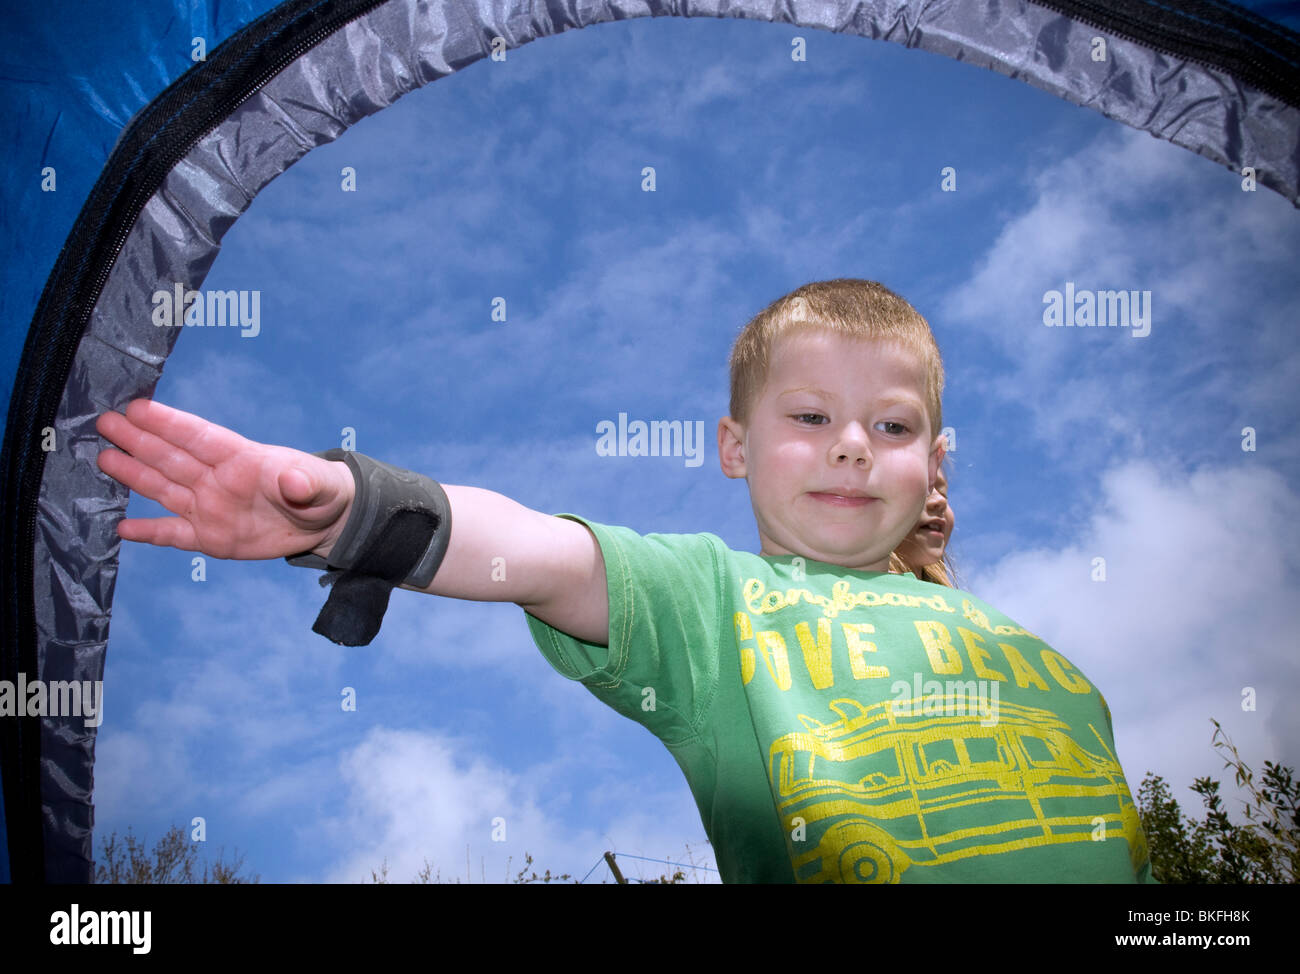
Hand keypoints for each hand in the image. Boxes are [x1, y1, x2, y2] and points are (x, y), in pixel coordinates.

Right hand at [95, 398, 352, 560]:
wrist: (325, 523)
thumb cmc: (322, 491)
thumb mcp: (320, 486)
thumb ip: (304, 482)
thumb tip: (293, 482)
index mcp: (242, 459)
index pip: (200, 437)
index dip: (170, 423)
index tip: (137, 407)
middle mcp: (217, 480)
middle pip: (171, 457)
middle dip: (139, 440)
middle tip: (104, 421)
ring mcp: (210, 508)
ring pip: (164, 488)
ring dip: (134, 474)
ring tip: (102, 457)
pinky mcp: (211, 537)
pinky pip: (174, 534)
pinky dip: (149, 532)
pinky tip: (121, 527)